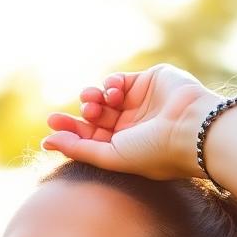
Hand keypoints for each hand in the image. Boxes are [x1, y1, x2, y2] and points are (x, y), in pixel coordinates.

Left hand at [41, 63, 219, 181]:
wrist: (190, 129)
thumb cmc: (153, 152)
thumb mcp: (111, 156)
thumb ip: (79, 149)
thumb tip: (46, 142)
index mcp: (124, 149)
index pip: (90, 138)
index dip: (69, 132)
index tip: (50, 127)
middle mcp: (131, 127)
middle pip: (95, 118)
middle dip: (80, 115)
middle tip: (68, 114)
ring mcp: (140, 104)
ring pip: (104, 97)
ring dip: (93, 98)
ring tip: (94, 103)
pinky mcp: (148, 82)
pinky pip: (119, 80)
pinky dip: (111, 83)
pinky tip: (113, 92)